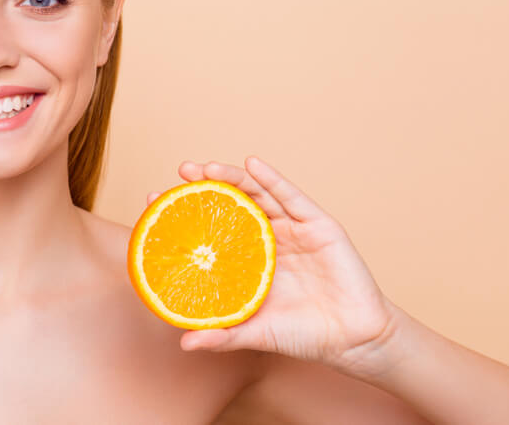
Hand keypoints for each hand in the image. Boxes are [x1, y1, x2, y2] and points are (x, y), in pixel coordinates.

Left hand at [145, 156, 398, 374]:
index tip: (155, 201)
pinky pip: (292, 198)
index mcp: (249, 260)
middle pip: (232, 203)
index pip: (212, 229)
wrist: (354, 340)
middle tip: (181, 173)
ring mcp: (293, 230)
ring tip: (206, 168)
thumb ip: (223, 335)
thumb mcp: (257, 334)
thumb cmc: (305, 336)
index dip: (186, 213)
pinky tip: (253, 165)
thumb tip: (184, 343)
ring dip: (232, 177)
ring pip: (258, 194)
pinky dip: (272, 179)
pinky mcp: (318, 225)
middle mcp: (268, 239)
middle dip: (206, 186)